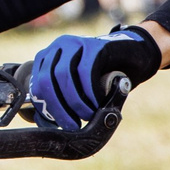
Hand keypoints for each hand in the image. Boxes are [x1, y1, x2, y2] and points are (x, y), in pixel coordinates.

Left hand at [27, 26, 161, 128]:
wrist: (132, 58)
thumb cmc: (102, 79)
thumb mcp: (77, 91)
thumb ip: (60, 102)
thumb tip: (43, 123)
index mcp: (48, 58)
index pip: (37, 85)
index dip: (46, 108)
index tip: (58, 126)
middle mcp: (58, 47)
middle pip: (46, 80)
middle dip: (58, 107)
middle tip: (73, 125)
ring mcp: (76, 43)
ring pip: (64, 75)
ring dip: (76, 101)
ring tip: (88, 115)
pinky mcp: (94, 45)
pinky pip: (86, 71)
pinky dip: (90, 92)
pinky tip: (97, 103)